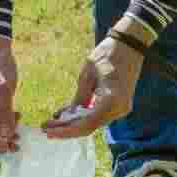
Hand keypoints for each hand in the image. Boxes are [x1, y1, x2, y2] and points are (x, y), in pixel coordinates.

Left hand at [43, 18, 147, 138]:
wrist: (130, 45)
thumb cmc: (108, 54)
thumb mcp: (88, 73)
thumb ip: (80, 96)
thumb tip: (66, 116)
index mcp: (112, 100)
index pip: (86, 124)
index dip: (66, 130)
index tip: (48, 131)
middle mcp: (118, 109)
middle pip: (89, 127)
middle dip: (67, 129)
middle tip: (45, 128)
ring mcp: (120, 109)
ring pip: (92, 123)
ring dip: (72, 124)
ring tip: (52, 123)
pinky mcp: (118, 106)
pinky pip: (97, 116)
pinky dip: (82, 117)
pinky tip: (65, 116)